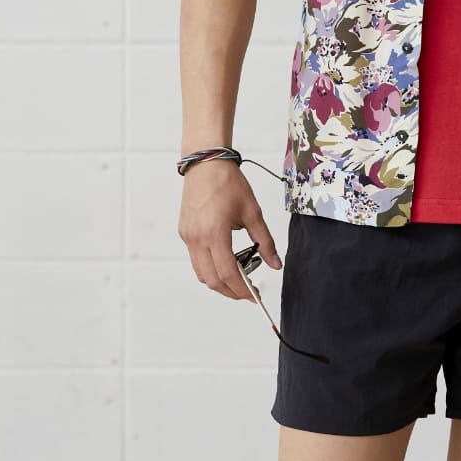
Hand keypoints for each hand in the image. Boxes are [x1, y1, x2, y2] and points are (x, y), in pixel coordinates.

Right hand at [177, 159, 282, 299]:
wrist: (205, 163)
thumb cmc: (228, 183)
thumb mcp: (253, 212)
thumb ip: (265, 241)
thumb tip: (275, 264)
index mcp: (214, 232)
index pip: (228, 273)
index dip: (242, 290)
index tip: (254, 296)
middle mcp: (197, 238)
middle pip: (212, 280)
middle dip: (231, 292)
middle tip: (248, 293)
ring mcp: (188, 237)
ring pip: (202, 274)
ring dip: (220, 283)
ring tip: (239, 281)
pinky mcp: (185, 233)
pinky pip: (196, 261)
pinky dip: (211, 270)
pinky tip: (226, 264)